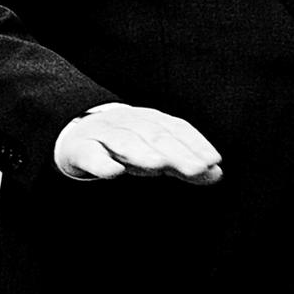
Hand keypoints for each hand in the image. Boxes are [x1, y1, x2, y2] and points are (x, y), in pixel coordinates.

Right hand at [54, 103, 222, 183]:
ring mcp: (104, 134)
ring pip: (125, 142)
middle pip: (154, 135)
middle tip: (196, 169)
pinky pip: (91, 155)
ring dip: (143, 152)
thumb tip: (217, 173)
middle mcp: (129, 123)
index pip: (176, 128)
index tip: (212, 160)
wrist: (76, 135)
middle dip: (177, 152)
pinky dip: (102, 163)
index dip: (195, 143)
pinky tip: (114, 173)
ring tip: (159, 166)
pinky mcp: (81, 149)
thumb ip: (185, 163)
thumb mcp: (156, 152)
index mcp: (150, 120)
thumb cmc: (125, 146)